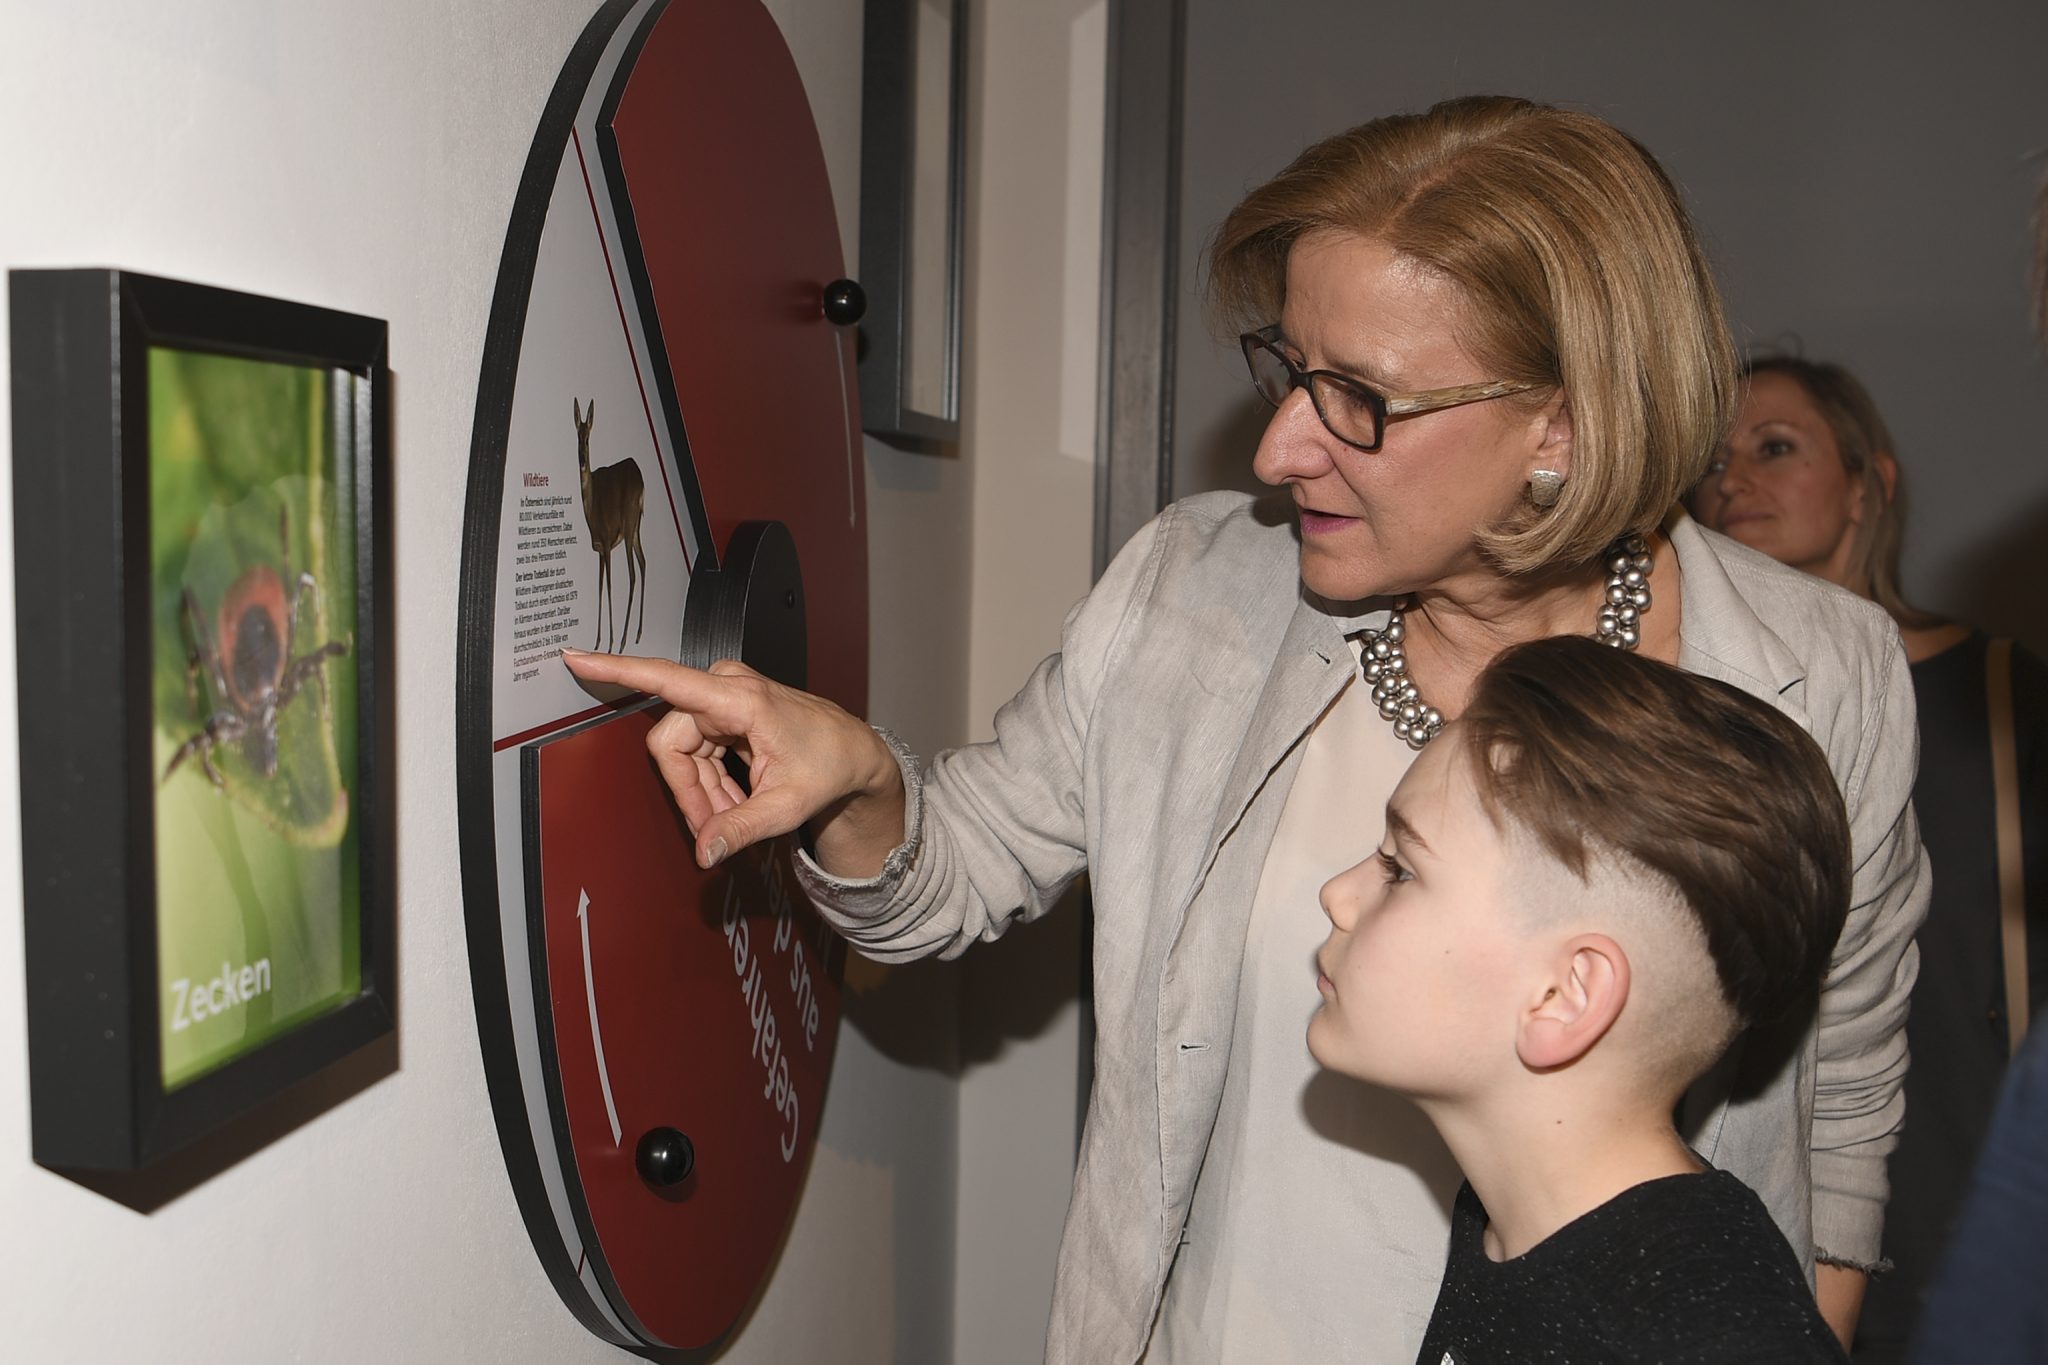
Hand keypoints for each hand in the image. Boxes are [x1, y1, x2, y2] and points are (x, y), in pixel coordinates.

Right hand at [559, 650, 903, 873]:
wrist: (853, 752)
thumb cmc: (828, 765)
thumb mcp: (789, 805)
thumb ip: (743, 828)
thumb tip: (704, 852)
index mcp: (740, 699)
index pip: (666, 680)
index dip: (617, 671)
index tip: (576, 657)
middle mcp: (727, 689)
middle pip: (672, 746)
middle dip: (689, 792)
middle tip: (715, 830)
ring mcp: (724, 699)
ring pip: (682, 754)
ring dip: (703, 792)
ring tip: (736, 817)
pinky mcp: (724, 711)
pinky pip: (697, 753)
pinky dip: (713, 783)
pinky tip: (739, 798)